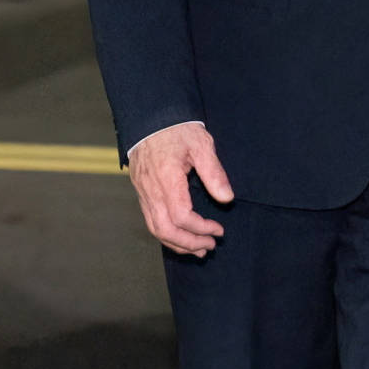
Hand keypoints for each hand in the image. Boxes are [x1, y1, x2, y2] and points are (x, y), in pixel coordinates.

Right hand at [127, 122, 233, 256]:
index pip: (181, 216)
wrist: (151, 119)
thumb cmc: (178, 130)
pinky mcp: (142, 192)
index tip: (219, 231)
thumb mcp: (202, 145)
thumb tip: (227, 198)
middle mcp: (151, 190)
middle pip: (164, 229)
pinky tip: (181, 236)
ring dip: (176, 243)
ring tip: (198, 250)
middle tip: (210, 247)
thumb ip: (214, 173)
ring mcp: (143, 193)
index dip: (201, 228)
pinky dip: (167, 233)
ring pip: (155, 228)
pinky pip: (151, 220)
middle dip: (188, 243)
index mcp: (166, 179)